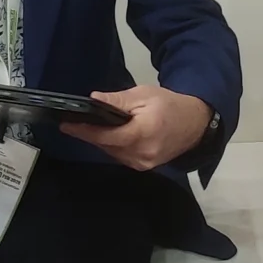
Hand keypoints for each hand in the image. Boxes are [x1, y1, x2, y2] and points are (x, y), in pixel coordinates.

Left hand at [63, 85, 212, 169]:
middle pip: (106, 146)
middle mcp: (141, 154)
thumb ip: (118, 101)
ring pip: (112, 153)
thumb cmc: (170, 105)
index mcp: (143, 133)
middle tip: (75, 121)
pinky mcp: (144, 168)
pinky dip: (113, 146)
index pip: (106, 136)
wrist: (195, 124)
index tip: (66, 125)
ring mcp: (143, 164)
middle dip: (90, 134)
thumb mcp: (144, 95)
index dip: (84, 131)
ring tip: (91, 126)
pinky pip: (120, 157)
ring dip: (101, 141)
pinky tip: (110, 135)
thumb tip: (93, 100)